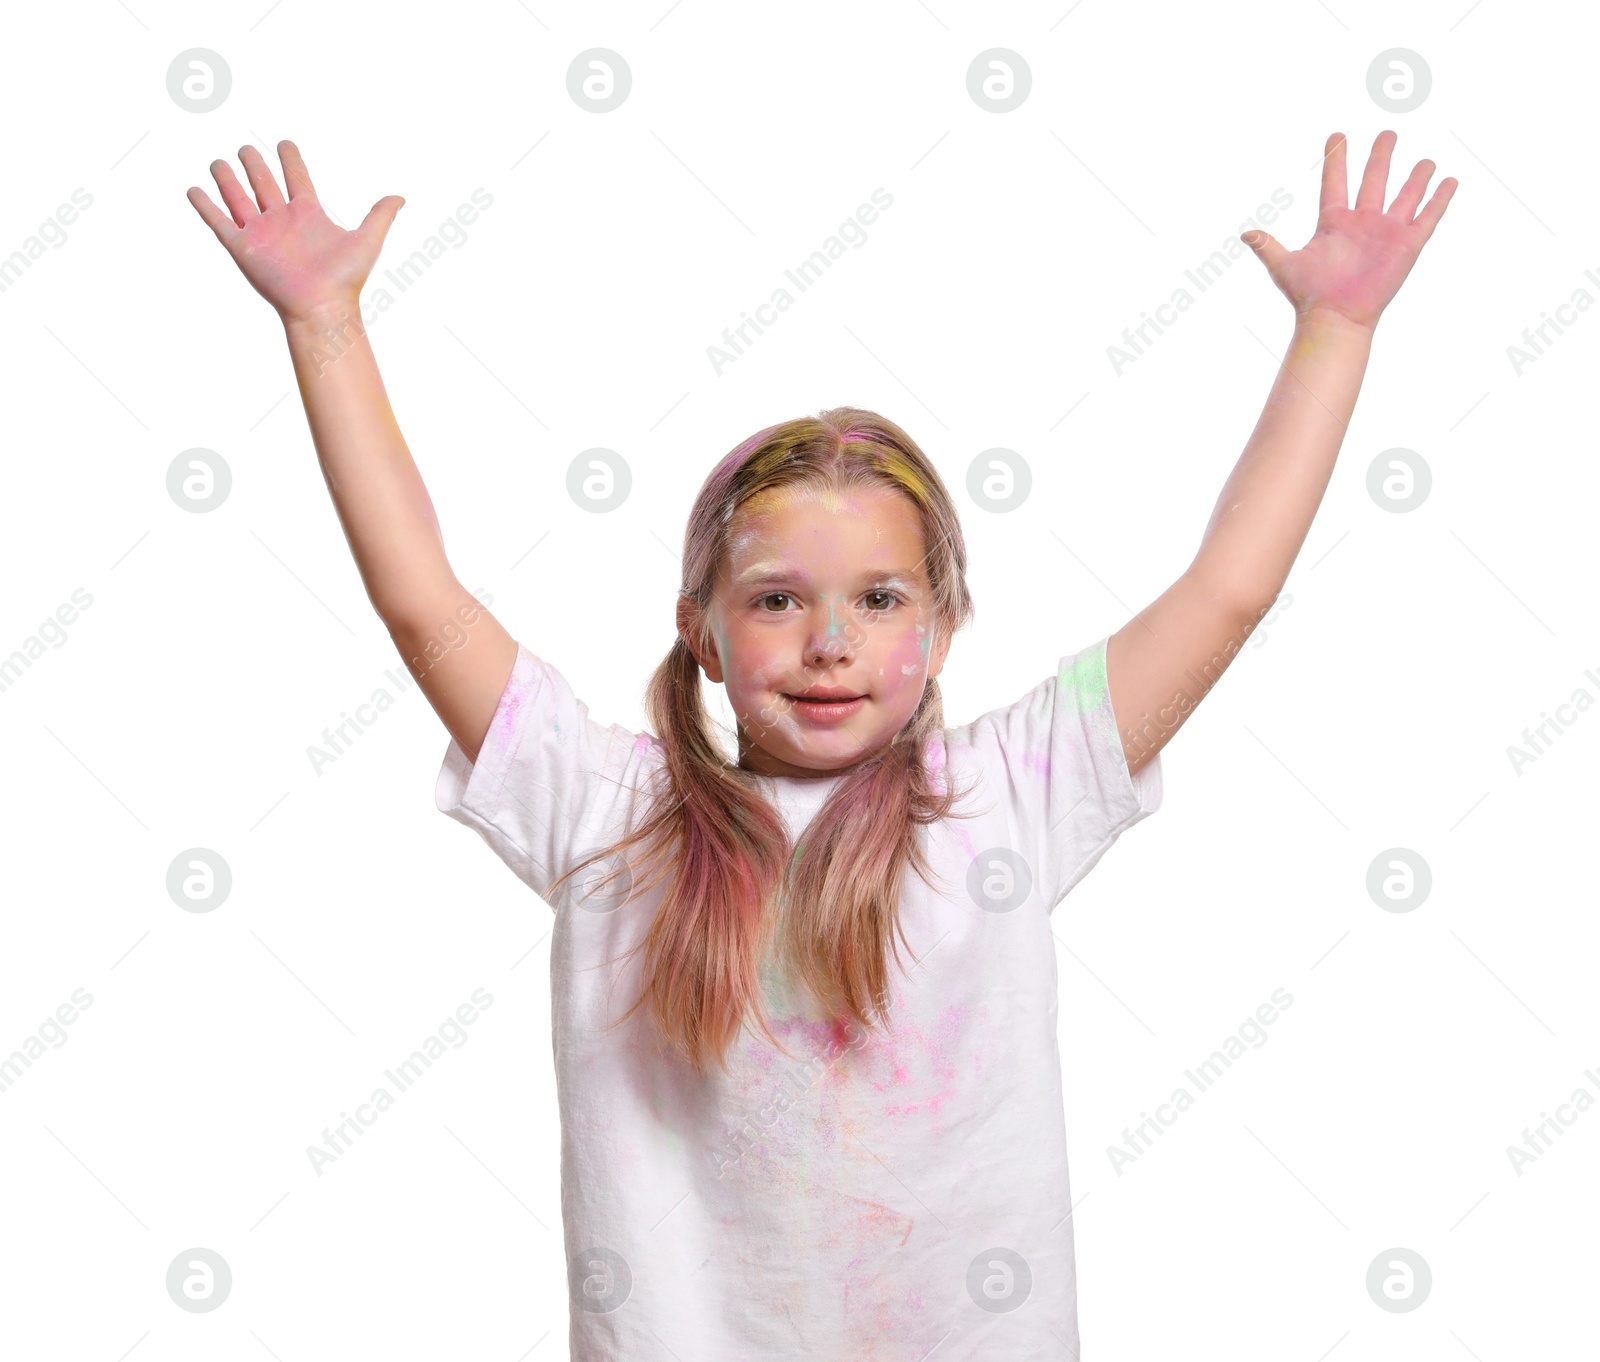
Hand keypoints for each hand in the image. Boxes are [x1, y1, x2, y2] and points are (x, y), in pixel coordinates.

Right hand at [187, 141, 404, 326]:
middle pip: (263, 182)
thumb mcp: (367, 240)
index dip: (290, 159)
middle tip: (247, 148)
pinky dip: (204, 205)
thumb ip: (380, 215)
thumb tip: (400, 196)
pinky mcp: (241, 247)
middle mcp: (281, 219)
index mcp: (308, 213)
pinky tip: (194, 189)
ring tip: (219, 162)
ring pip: (237, 196)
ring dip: (227, 178)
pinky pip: (218, 221)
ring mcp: (260, 232)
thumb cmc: (346, 278)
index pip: (296, 177)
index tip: (285, 143)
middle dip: (254, 163)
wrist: (322, 306)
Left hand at [1242, 130, 1456, 332]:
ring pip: (1405, 196)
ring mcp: (1387, 232)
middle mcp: (1362, 222)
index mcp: (1334, 222)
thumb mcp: (1283, 266)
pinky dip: (1440, 199)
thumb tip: (1244, 234)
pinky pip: (1428, 216)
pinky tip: (1450, 180)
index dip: (1336, 158)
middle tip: (1388, 133)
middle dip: (1381, 156)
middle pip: (1374, 179)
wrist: (1334, 318)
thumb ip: (1267, 246)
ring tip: (1426, 160)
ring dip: (1416, 177)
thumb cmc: (1309, 295)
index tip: (1336, 134)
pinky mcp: (1407, 245)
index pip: (1335, 181)